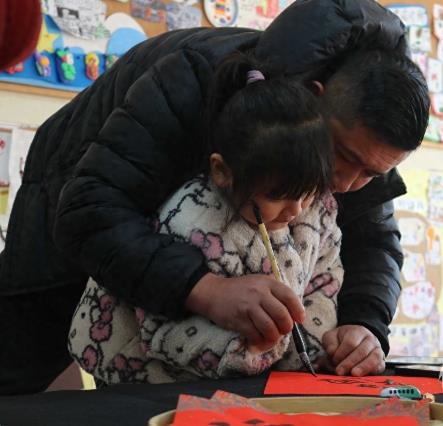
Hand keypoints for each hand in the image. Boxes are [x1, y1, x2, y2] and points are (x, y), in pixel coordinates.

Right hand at [185, 273, 304, 351]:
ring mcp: (248, 307)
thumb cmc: (240, 290)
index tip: (299, 320)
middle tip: (282, 331)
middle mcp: (259, 293)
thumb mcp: (258, 284)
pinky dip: (260, 342)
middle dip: (286, 328)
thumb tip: (294, 315)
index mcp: (267, 283)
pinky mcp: (239, 320)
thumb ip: (275, 295)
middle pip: (282, 316)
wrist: (213, 292)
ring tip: (270, 338)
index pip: (289, 296)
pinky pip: (256, 336)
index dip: (298, 310)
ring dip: (273, 338)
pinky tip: (257, 341)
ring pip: (270, 329)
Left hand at [322, 325, 384, 375]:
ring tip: (353, 374)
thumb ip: (330, 344)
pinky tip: (362, 377)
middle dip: (350, 362)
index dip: (341, 353)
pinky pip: (380, 366)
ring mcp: (378, 350)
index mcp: (357, 331)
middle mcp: (370, 339)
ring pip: (374, 358)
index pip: (350, 342)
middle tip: (340, 372)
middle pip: (362, 351)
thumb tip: (332, 353)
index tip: (334, 361)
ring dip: (363, 367)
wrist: (356, 340)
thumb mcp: (332, 337)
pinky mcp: (381, 361)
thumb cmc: (341, 340)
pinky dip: (372, 372)